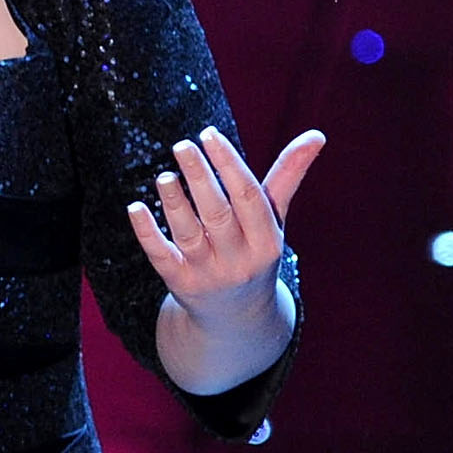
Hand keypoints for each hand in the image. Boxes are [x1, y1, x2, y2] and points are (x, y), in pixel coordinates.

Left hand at [126, 125, 325, 329]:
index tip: (209, 134)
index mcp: (267, 242)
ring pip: (188, 234)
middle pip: (217, 214)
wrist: (236, 317)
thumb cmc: (254, 252)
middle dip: (200, 177)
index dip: (229, 165)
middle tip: (182, 145)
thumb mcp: (274, 221)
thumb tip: (317, 135)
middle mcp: (239, 260)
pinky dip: (147, 232)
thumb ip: (288, 177)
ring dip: (174, 202)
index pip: (249, 197)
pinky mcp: (180, 284)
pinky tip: (135, 207)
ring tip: (164, 175)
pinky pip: (161, 256)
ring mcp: (208, 274)